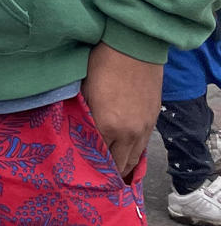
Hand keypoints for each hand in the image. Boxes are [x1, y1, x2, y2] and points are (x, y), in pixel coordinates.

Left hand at [83, 41, 162, 181]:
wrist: (132, 47)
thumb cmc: (101, 62)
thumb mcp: (83, 88)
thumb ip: (81, 112)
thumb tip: (73, 126)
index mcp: (106, 124)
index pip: (97, 155)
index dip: (89, 165)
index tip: (80, 171)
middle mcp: (127, 132)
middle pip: (118, 163)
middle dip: (107, 172)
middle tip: (95, 178)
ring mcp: (143, 127)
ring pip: (134, 158)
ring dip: (123, 166)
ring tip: (111, 173)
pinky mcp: (152, 120)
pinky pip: (143, 147)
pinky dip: (134, 154)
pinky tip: (125, 156)